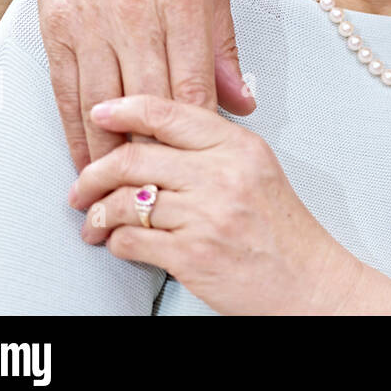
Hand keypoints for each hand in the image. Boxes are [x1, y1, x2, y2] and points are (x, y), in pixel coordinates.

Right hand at [26, 0, 253, 168]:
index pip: (193, 87)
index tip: (204, 168)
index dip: (196, 135)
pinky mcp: (57, 26)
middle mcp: (136, 14)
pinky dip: (76, 131)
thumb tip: (243, 103)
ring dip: (112, 153)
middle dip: (156, 154)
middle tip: (167, 193)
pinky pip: (67, 91)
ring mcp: (92, 21)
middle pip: (147, 104)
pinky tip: (86, 158)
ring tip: (125, 190)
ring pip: (102, 106)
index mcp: (185, 1)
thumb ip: (222, 43)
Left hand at [70, 95, 357, 314]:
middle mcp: (223, 174)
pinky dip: (116, 242)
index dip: (125, 109)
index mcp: (239, 146)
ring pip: (125, 201)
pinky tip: (119, 242)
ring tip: (95, 222)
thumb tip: (154, 137)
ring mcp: (207, 214)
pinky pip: (131, 240)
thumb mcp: (257, 170)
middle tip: (83, 185)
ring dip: (99, 214)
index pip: (170, 114)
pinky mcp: (192, 254)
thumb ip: (214, 147)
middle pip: (134, 158)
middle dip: (94, 173)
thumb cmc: (282, 230)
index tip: (99, 113)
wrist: (307, 280)